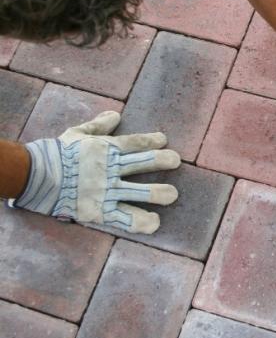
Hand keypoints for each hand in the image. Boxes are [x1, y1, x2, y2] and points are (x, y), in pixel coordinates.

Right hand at [9, 111, 180, 233]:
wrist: (37, 177)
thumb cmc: (57, 153)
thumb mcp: (76, 134)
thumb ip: (98, 125)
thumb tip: (116, 114)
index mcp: (106, 149)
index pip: (134, 143)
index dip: (151, 140)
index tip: (163, 140)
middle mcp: (111, 169)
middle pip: (143, 163)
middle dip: (162, 161)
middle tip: (176, 161)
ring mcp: (107, 191)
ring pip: (139, 192)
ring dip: (158, 193)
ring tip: (173, 194)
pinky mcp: (101, 211)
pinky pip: (125, 218)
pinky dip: (142, 222)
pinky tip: (155, 223)